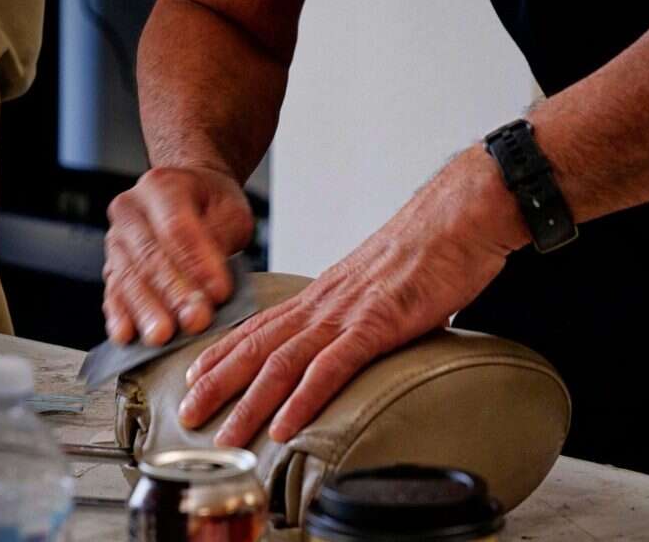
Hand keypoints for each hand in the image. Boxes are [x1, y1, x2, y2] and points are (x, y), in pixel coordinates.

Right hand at [103, 165, 253, 345]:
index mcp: (163, 186)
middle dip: (174, 293)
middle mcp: (131, 209)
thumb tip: (212, 286)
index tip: (220, 292)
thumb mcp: (231, 214)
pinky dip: (120, 315)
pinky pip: (112, 291)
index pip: (177, 227)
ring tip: (162, 336)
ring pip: (128, 277)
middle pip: (150, 255)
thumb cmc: (212, 205)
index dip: (198, 262)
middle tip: (194, 321)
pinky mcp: (111, 265)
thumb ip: (220, 243)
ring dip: (146, 310)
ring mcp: (116, 238)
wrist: (190, 194)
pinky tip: (126, 335)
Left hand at [179, 145, 529, 445]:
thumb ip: (367, 314)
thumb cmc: (431, 247)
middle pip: (258, 346)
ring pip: (283, 362)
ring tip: (226, 435)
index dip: (224, 353)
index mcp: (325, 293)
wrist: (461, 214)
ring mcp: (348, 312)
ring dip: (250, 403)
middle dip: (218, 383)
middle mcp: (325, 302)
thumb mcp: (384, 282)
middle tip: (187, 415)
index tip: (195, 377)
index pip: (262, 326)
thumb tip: (369, 338)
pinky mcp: (379, 322)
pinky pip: (332, 366)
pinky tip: (285, 426)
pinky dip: (304, 399)